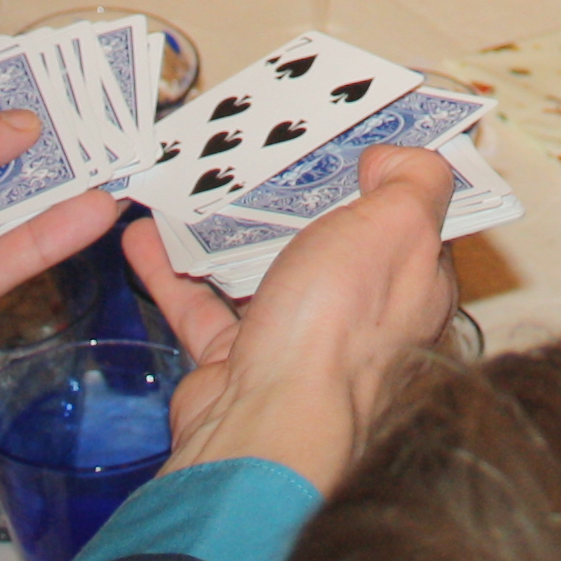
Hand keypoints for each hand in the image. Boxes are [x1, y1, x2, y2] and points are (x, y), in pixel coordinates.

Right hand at [122, 145, 458, 494]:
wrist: (265, 426)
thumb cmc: (338, 329)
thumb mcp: (397, 226)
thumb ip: (413, 183)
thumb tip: (399, 158)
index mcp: (413, 284)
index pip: (411, 221)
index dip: (388, 176)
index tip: (356, 135)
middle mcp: (361, 317)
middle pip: (332, 242)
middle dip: (299, 198)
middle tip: (266, 150)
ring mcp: (298, 342)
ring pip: (263, 271)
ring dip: (229, 229)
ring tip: (199, 184)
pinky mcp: (238, 363)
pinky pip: (203, 305)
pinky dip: (173, 269)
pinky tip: (147, 235)